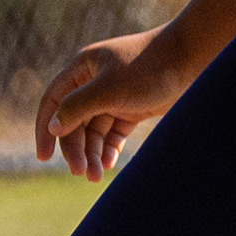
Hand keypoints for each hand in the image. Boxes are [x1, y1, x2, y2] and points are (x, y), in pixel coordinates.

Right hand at [35, 26, 189, 179]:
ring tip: (96, 176)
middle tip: (82, 172)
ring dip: (93, 153)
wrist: (192, 59)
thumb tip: (52, 127)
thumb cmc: (148, 68)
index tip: (44, 157)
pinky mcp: (132, 108)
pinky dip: (109, 149)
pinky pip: (113, 133)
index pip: (54, 102)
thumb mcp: (108, 89)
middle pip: (74, 121)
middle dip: (76, 148)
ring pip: (94, 130)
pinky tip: (108, 164)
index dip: (45, 129)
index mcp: (82, 69)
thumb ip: (77, 107)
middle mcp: (93, 82)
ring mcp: (113, 96)